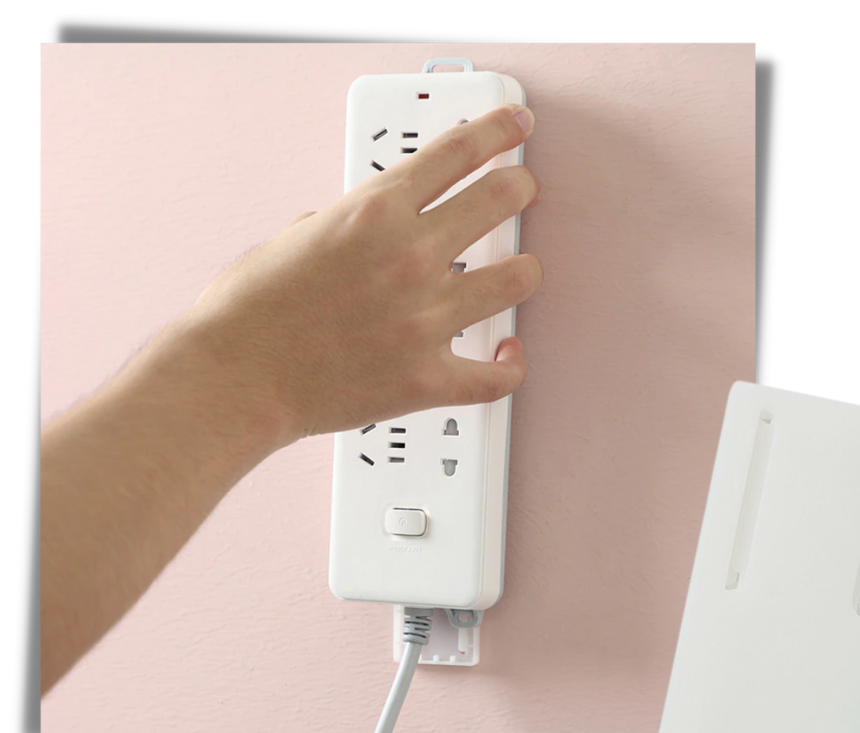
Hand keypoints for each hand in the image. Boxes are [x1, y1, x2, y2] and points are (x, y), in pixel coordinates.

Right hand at [179, 103, 541, 447]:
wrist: (235, 377)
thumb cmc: (249, 312)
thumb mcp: (293, 237)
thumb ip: (342, 226)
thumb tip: (357, 230)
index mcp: (373, 211)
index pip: (457, 150)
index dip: (498, 130)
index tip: (516, 126)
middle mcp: (408, 257)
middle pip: (501, 199)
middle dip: (520, 187)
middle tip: (523, 190)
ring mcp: (423, 319)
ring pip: (517, 280)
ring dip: (524, 271)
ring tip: (520, 271)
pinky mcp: (426, 378)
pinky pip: (495, 377)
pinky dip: (507, 367)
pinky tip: (506, 355)